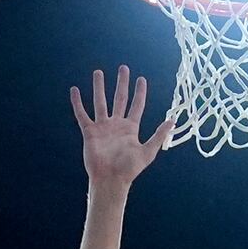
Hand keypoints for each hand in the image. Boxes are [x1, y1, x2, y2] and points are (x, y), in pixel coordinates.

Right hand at [70, 67, 172, 187]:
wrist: (110, 180)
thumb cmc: (129, 169)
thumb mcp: (148, 151)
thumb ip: (158, 135)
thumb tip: (172, 121)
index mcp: (130, 129)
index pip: (136, 105)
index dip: (139, 92)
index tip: (141, 79)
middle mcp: (116, 125)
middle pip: (119, 98)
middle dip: (122, 83)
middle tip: (123, 68)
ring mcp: (102, 128)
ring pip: (100, 102)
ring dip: (99, 87)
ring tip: (98, 72)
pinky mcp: (89, 132)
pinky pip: (82, 114)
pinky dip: (78, 103)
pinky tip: (75, 91)